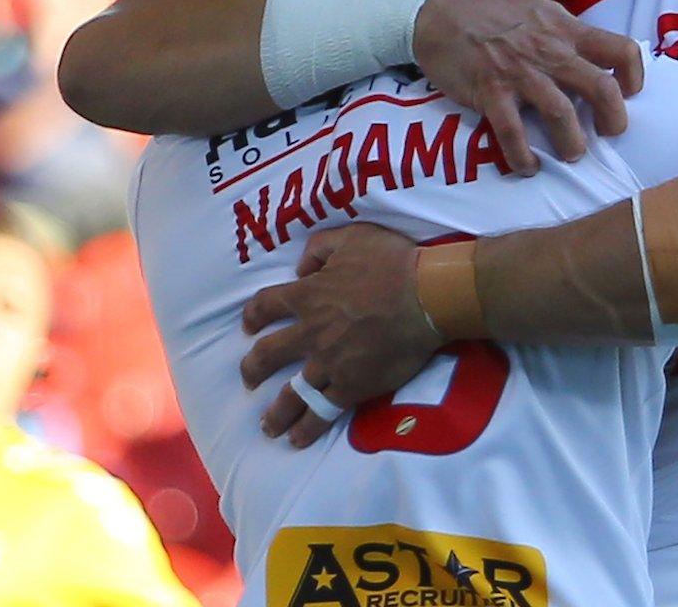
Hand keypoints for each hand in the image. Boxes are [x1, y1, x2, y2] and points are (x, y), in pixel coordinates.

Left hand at [240, 224, 445, 447]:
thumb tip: (301, 266)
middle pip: (267, 356)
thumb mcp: (353, 237)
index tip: (250, 326)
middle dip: (253, 369)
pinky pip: (323, 411)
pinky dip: (308, 427)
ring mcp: (329, 364)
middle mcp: (310, 333)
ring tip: (268, 426)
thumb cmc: (394, 263)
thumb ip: (320, 248)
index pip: (266, 307)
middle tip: (249, 378)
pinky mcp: (353, 385)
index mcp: (308, 296)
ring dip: (275, 412)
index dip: (254, 316)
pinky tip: (298, 438)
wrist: (428, 296)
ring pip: (291, 394)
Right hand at [414, 0, 644, 174]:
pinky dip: (523, 156)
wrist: (437, 13)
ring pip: (563, 115)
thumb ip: (567, 34)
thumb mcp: (540, 11)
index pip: (621, 49)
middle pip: (602, 89)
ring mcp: (521, 73)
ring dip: (573, 144)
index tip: (629, 92)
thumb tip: (594, 58)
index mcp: (567, 29)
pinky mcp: (491, 92)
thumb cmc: (491, 13)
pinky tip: (528, 166)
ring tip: (572, 153)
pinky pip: (513, 133)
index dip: (634, 75)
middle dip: (614, 120)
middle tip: (609, 133)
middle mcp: (550, 50)